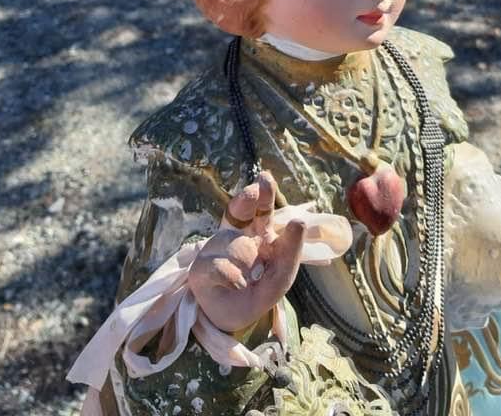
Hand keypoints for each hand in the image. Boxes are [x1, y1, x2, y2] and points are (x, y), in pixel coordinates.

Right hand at [188, 171, 305, 332]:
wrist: (231, 319)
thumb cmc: (259, 291)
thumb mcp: (281, 275)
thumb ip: (291, 250)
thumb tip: (299, 220)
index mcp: (259, 232)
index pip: (262, 208)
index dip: (264, 193)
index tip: (265, 179)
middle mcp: (237, 234)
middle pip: (241, 208)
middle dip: (248, 196)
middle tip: (256, 188)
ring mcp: (217, 248)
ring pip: (234, 244)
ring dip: (244, 261)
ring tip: (248, 279)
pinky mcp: (201, 268)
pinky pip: (219, 266)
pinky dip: (231, 276)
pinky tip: (239, 284)